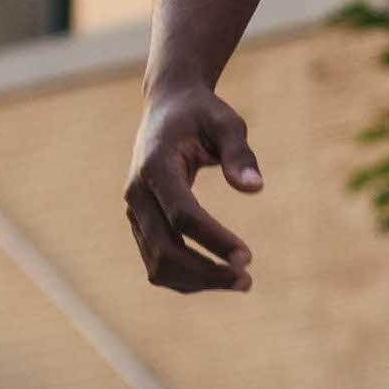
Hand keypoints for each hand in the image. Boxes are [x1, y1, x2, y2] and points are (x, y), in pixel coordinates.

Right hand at [117, 85, 265, 292]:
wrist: (167, 106)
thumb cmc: (201, 113)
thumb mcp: (226, 122)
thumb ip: (239, 153)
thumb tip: (255, 188)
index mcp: (156, 164)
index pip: (182, 214)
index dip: (213, 239)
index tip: (247, 258)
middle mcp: (137, 191)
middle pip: (165, 248)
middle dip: (206, 271)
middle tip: (248, 280)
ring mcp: (134, 210)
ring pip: (157, 263)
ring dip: (196, 281)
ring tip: (241, 282)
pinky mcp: (139, 223)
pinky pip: (157, 262)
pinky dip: (186, 277)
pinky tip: (219, 275)